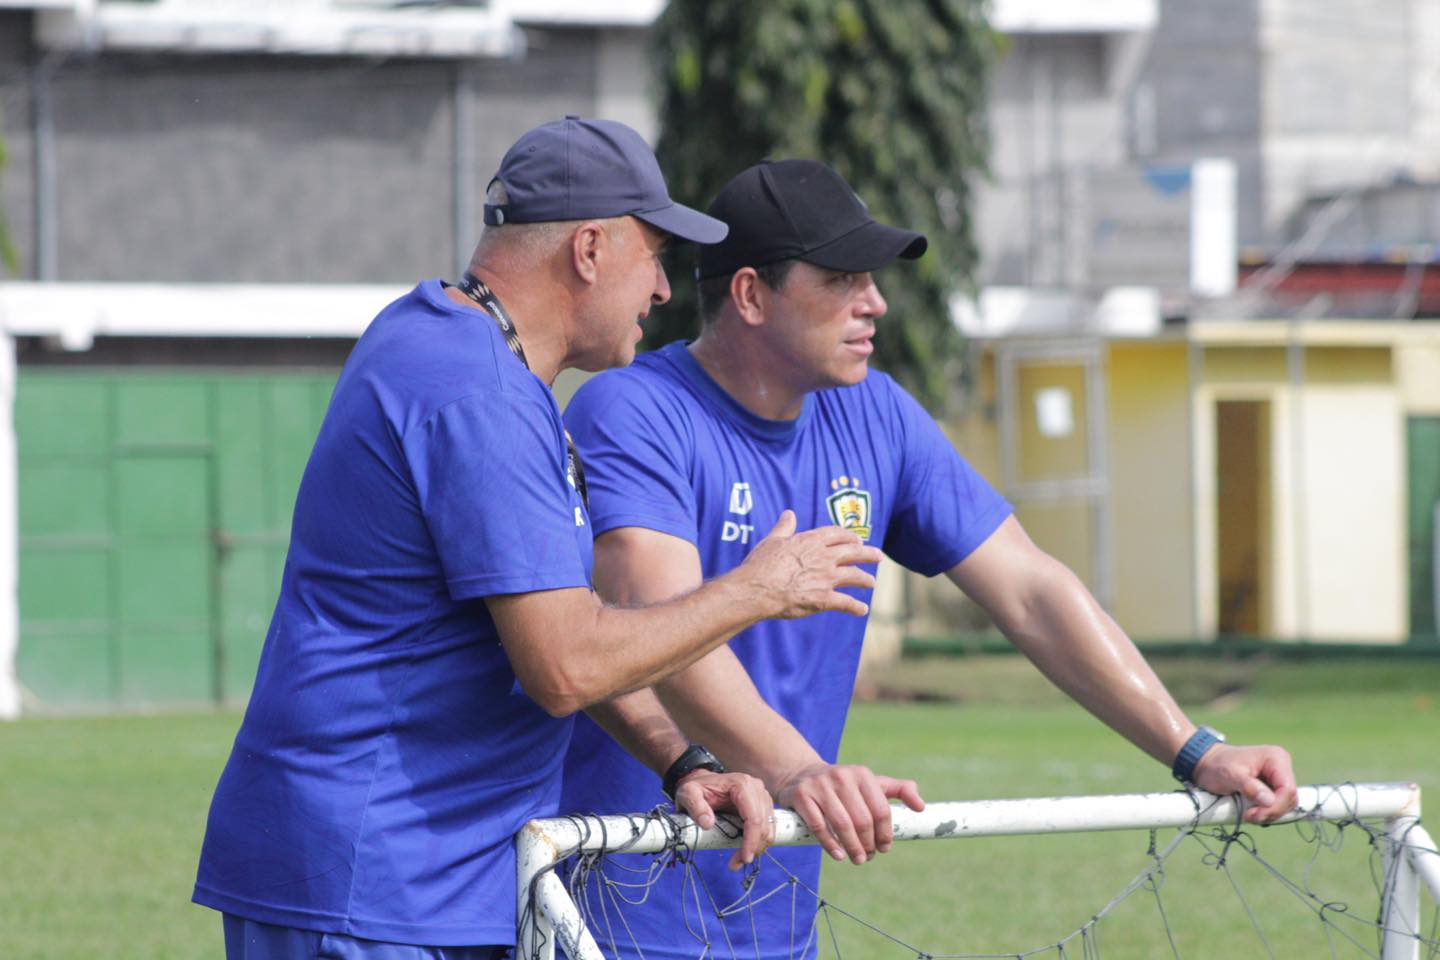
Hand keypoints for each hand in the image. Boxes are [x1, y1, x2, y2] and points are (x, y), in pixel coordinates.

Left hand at [673, 769, 776, 869]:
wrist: (703, 782)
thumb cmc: (696, 788)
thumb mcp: (688, 794)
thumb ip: (695, 807)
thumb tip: (708, 824)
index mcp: (742, 785)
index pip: (754, 817)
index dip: (751, 840)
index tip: (744, 858)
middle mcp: (757, 789)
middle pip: (763, 825)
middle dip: (753, 848)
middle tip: (736, 864)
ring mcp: (762, 797)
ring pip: (768, 829)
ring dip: (756, 848)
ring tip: (737, 860)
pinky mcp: (763, 805)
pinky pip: (766, 828)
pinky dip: (757, 842)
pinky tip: (744, 851)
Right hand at [738, 511, 882, 618]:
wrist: (758, 589)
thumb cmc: (761, 564)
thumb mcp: (772, 540)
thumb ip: (784, 527)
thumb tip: (788, 514)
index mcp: (811, 541)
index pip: (837, 535)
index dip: (849, 537)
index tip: (856, 540)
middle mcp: (824, 558)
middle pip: (853, 553)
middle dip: (869, 554)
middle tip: (879, 556)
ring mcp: (826, 578)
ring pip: (854, 576)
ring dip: (866, 580)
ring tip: (872, 582)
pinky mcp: (824, 599)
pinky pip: (846, 603)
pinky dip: (856, 607)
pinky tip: (863, 610)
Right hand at [775, 763, 924, 864]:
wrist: (800, 774)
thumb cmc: (843, 785)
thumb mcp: (870, 783)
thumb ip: (899, 790)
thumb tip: (921, 807)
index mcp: (862, 774)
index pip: (880, 809)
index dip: (885, 833)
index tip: (884, 848)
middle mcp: (841, 777)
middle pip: (862, 820)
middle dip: (868, 844)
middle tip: (868, 857)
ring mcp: (820, 786)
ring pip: (841, 824)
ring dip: (852, 847)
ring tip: (857, 859)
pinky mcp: (801, 795)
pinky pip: (818, 825)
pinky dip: (830, 845)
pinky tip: (839, 855)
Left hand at [1191, 743, 1297, 823]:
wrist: (1206, 763)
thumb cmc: (1217, 765)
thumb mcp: (1230, 775)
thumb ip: (1250, 787)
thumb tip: (1269, 801)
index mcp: (1276, 758)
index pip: (1287, 789)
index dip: (1275, 806)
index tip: (1254, 815)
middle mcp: (1281, 766)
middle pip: (1289, 799)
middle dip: (1271, 812)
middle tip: (1249, 816)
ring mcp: (1277, 777)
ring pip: (1284, 804)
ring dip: (1268, 813)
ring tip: (1248, 814)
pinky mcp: (1272, 787)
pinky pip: (1277, 805)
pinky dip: (1266, 811)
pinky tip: (1252, 812)